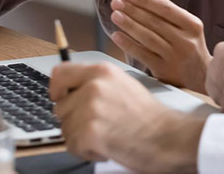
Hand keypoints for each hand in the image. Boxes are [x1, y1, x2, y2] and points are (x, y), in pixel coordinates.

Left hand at [49, 62, 203, 169]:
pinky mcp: (89, 132)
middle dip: (74, 120)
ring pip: (65, 129)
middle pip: (60, 108)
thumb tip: (68, 89)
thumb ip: (95, 82)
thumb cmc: (148, 115)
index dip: (56, 89)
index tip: (61, 98)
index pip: (59, 74)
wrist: (167, 136)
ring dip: (81, 138)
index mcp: (101, 71)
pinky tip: (107, 146)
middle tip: (100, 124)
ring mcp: (90, 109)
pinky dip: (87, 151)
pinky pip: (72, 146)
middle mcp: (94, 86)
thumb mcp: (122, 84)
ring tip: (107, 134)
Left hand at [109, 0, 211, 92]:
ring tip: (115, 15)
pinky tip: (117, 35)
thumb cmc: (190, 46)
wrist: (201, 77)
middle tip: (116, 2)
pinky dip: (128, 44)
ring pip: (148, 37)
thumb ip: (167, 10)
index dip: (146, 1)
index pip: (166, 8)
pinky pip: (142, 54)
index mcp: (193, 26)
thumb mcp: (186, 27)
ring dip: (129, 25)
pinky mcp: (164, 70)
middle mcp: (186, 41)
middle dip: (133, 10)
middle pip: (155, 22)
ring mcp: (175, 57)